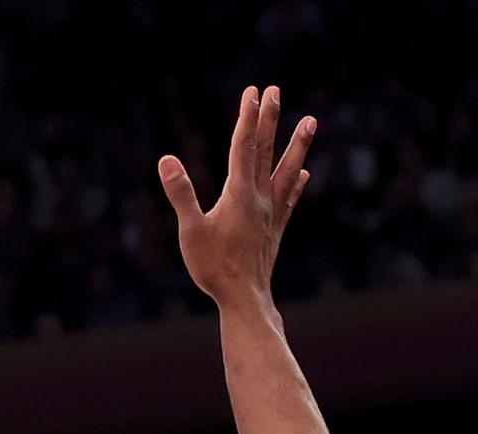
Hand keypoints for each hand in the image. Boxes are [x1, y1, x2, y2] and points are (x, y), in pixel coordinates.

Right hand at [156, 87, 315, 308]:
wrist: (245, 300)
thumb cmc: (214, 268)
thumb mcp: (190, 231)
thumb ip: (181, 194)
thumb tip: (167, 161)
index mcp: (239, 194)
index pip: (243, 147)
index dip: (247, 117)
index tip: (252, 92)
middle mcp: (260, 198)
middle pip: (266, 151)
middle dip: (269, 119)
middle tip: (275, 90)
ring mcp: (271, 213)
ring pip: (287, 170)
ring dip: (298, 144)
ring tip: (311, 121)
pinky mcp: (275, 229)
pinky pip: (289, 199)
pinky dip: (297, 183)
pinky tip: (304, 174)